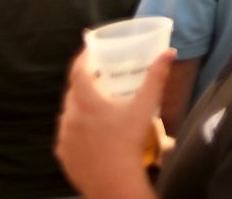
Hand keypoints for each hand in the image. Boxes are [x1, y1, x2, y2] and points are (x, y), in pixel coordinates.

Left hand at [56, 46, 171, 198]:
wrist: (114, 182)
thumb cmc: (129, 143)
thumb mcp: (145, 107)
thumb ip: (156, 77)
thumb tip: (168, 52)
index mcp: (86, 102)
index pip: (78, 71)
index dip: (83, 57)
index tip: (91, 49)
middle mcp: (69, 117)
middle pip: (72, 92)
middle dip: (84, 82)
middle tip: (101, 78)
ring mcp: (63, 137)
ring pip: (68, 114)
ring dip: (79, 106)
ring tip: (98, 107)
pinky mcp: (63, 153)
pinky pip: (66, 134)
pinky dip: (76, 128)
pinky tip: (92, 133)